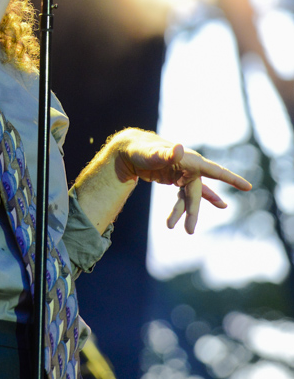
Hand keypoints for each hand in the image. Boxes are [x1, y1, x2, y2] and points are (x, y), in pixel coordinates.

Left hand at [114, 130, 251, 233]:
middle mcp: (190, 167)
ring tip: (172, 227)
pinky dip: (186, 205)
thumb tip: (179, 148)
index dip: (232, 179)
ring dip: (185, 212)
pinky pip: (184, 195)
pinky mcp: (175, 179)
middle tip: (189, 231)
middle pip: (197, 193)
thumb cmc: (142, 150)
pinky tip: (189, 215)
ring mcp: (183, 174)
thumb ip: (165, 153)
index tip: (248, 187)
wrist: (130, 150)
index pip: (215, 171)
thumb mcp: (152, 153)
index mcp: (191, 160)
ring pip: (189, 197)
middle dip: (194, 211)